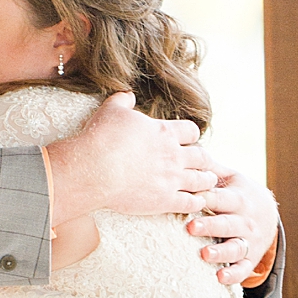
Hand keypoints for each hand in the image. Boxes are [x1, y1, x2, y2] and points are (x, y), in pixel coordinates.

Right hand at [54, 92, 215, 219]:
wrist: (92, 169)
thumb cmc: (100, 138)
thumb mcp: (111, 111)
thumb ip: (122, 100)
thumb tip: (127, 94)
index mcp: (164, 132)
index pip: (191, 131)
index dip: (190, 136)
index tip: (185, 142)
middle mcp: (173, 155)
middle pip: (202, 156)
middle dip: (202, 160)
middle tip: (199, 164)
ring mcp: (172, 179)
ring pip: (202, 180)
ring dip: (205, 180)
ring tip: (204, 182)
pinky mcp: (166, 200)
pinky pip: (192, 203)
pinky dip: (197, 202)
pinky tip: (194, 201)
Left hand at [187, 164, 279, 285]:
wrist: (268, 214)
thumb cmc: (236, 193)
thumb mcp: (230, 179)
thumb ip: (210, 169)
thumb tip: (189, 150)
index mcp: (239, 198)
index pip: (222, 198)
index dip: (208, 198)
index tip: (192, 198)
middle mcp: (246, 220)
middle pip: (228, 223)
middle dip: (211, 226)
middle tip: (191, 227)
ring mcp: (249, 241)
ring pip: (235, 248)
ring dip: (221, 252)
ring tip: (204, 254)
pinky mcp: (249, 258)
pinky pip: (243, 269)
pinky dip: (233, 275)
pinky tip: (219, 278)